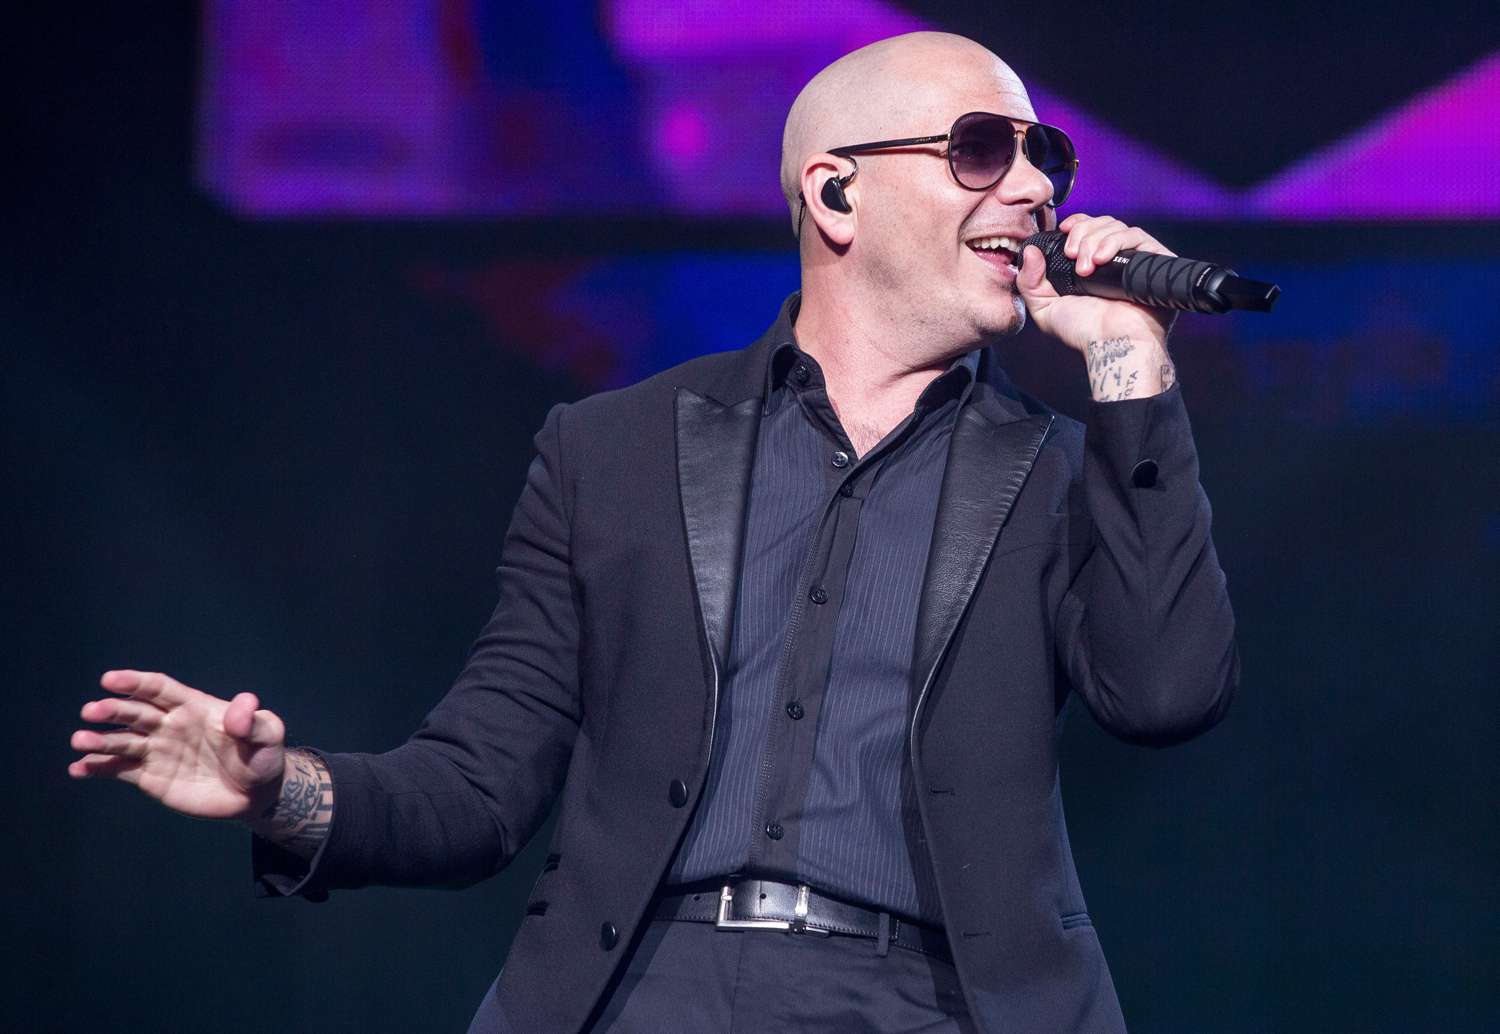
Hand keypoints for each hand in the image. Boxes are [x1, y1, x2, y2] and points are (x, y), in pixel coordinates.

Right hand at [69, 669, 286, 820]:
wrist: (256, 792)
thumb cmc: (262, 755)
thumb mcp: (267, 734)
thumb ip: (253, 720)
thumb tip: (241, 705)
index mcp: (192, 707)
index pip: (159, 689)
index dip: (135, 683)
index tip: (110, 680)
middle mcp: (168, 725)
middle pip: (135, 713)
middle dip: (113, 710)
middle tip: (91, 711)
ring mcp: (156, 750)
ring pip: (122, 741)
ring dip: (99, 740)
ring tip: (80, 741)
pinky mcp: (150, 777)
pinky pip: (118, 769)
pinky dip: (96, 768)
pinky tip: (78, 769)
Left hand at [1018, 212, 1176, 355]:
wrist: (1110, 345)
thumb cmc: (1083, 332)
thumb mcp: (1045, 308)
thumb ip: (1030, 281)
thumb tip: (1029, 251)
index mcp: (1093, 265)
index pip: (1089, 228)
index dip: (1077, 223)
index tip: (1064, 230)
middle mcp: (1116, 260)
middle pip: (1102, 223)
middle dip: (1082, 234)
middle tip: (1072, 256)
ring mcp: (1136, 260)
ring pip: (1117, 227)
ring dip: (1094, 240)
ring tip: (1086, 267)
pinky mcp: (1154, 260)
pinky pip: (1137, 236)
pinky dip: (1115, 241)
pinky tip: (1101, 260)